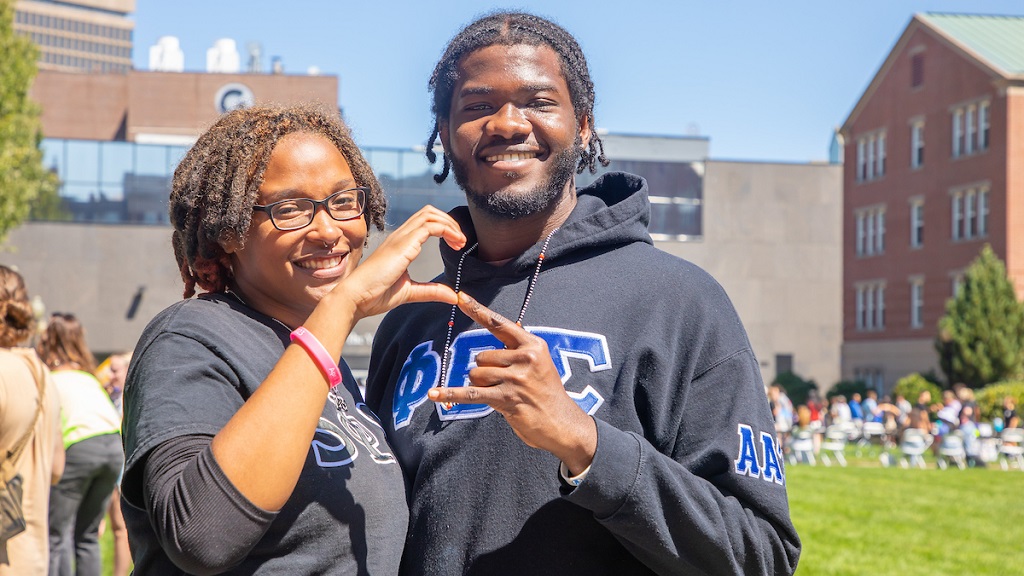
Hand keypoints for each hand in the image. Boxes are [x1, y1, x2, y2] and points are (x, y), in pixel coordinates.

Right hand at [338, 206, 465, 318]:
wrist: (356, 298)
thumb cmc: (375, 294)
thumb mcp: (410, 292)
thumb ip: (431, 291)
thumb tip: (453, 296)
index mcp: (400, 243)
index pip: (425, 221)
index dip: (444, 228)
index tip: (456, 245)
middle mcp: (400, 236)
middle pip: (429, 212)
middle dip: (450, 222)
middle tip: (461, 241)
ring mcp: (401, 238)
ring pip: (430, 214)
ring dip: (450, 224)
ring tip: (460, 241)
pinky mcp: (403, 244)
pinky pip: (430, 227)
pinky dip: (447, 230)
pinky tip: (455, 244)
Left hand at [427, 292, 596, 472]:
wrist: (562, 423)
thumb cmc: (546, 393)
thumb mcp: (539, 363)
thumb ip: (517, 351)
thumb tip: (491, 347)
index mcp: (532, 344)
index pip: (499, 323)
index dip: (477, 310)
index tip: (459, 296)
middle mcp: (525, 357)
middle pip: (482, 356)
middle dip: (486, 371)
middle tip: (507, 385)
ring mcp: (516, 378)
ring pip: (476, 374)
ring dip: (482, 386)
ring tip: (504, 394)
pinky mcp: (506, 398)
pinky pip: (470, 393)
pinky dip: (450, 394)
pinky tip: (433, 394)